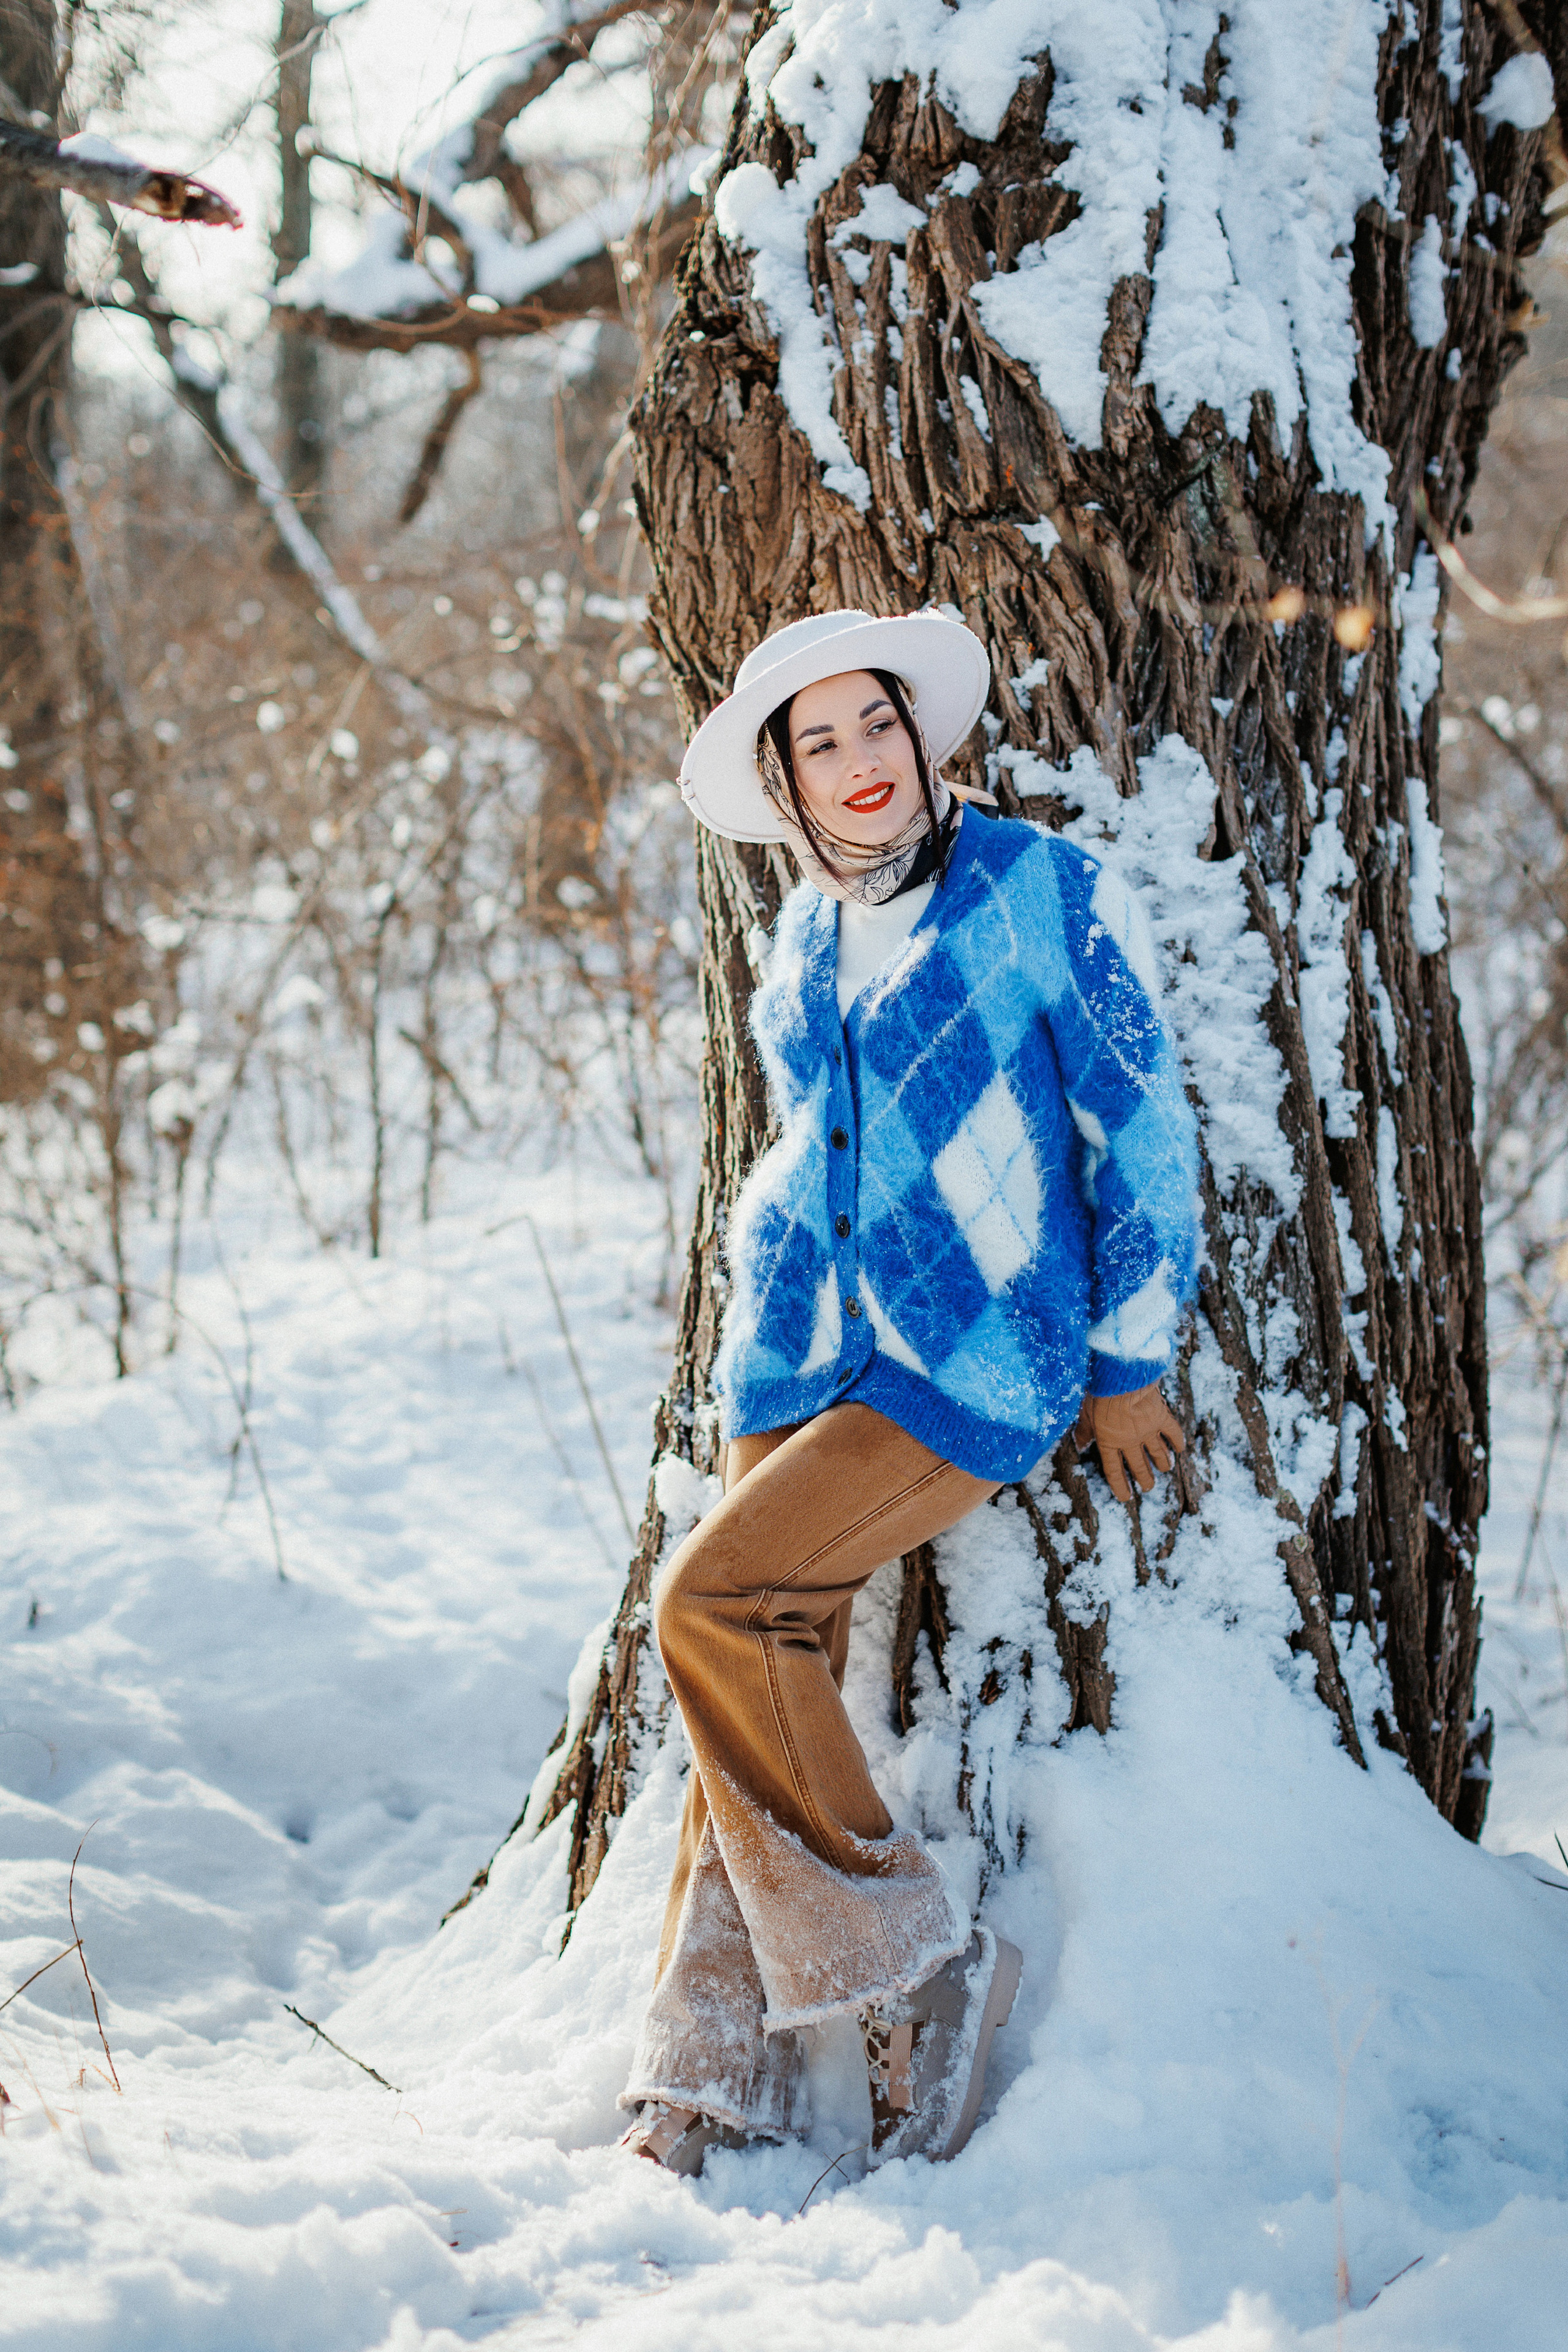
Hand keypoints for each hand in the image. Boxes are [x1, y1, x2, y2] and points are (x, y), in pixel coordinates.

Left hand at [1073, 1384, 1184, 1504]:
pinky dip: (1176, 1442)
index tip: (1126, 1497)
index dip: (1120, 1486)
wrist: (1121, 1379)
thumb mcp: (1085, 1413)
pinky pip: (1172, 1433)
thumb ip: (1083, 1431)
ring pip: (1157, 1453)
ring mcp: (1147, 1431)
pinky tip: (1179, 1449)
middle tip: (1149, 1487)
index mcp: (1109, 1442)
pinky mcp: (1161, 1418)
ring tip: (1165, 1469)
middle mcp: (1129, 1441)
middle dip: (1144, 1479)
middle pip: (1138, 1466)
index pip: (1114, 1471)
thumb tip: (1078, 1445)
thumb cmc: (1099, 1393)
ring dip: (1162, 1463)